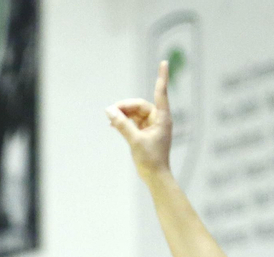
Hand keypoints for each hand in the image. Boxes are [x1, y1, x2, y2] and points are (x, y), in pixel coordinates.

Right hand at [106, 60, 173, 179]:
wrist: (155, 176)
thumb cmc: (150, 159)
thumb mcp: (134, 141)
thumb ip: (122, 125)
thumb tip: (110, 111)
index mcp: (162, 118)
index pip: (161, 93)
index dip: (162, 77)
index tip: (164, 62)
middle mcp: (158, 119)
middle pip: (140, 105)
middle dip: (125, 107)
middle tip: (109, 112)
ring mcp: (152, 126)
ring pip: (135, 113)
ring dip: (123, 115)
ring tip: (109, 119)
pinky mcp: (146, 133)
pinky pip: (133, 122)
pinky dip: (124, 122)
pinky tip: (113, 124)